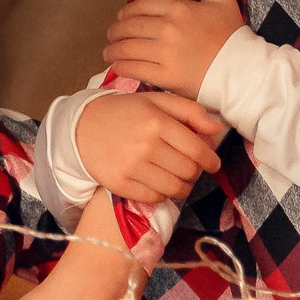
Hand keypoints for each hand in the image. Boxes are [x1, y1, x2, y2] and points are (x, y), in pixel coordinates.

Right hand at [73, 90, 226, 205]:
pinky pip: (155, 198)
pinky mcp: (120, 184)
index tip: (212, 163)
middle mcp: (145, 145)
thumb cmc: (124, 112)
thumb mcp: (156, 101)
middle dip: (195, 171)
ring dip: (182, 186)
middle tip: (190, 167)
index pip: (197, 150)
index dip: (211, 160)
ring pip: (175, 188)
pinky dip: (163, 194)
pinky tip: (159, 183)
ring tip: (177, 177)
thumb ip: (189, 111)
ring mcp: (131, 167)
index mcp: (157, 121)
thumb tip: (217, 129)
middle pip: (188, 171)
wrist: (82, 127)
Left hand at [103, 0, 245, 98]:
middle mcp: (168, 29)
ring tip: (109, 51)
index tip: (122, 17)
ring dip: (113, 49)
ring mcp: (165, 53)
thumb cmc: (231, 33)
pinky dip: (121, 67)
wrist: (243, 70)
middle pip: (130, 27)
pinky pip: (134, 69)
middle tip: (111, 36)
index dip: (127, 11)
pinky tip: (117, 66)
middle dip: (116, 31)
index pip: (141, 6)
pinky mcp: (165, 76)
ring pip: (127, 48)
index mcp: (179, 8)